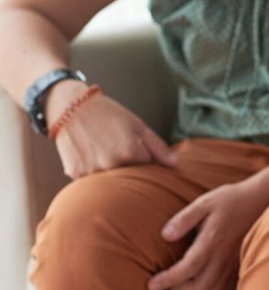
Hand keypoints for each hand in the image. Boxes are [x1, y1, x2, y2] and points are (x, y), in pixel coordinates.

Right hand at [53, 89, 176, 178]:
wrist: (71, 108)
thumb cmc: (109, 115)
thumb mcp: (138, 126)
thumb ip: (158, 148)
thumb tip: (176, 165)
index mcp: (129, 154)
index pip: (149, 170)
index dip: (147, 161)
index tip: (142, 152)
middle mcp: (109, 166)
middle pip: (129, 178)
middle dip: (131, 169)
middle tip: (120, 149)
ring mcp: (90, 172)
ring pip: (110, 181)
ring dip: (112, 172)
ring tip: (105, 150)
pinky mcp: (75, 174)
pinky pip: (92, 180)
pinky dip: (96, 171)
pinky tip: (93, 154)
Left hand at [147, 179, 268, 289]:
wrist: (263, 200)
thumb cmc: (231, 200)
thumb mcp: (205, 202)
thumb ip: (184, 219)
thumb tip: (165, 235)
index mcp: (212, 241)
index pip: (188, 268)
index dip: (168, 279)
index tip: (152, 284)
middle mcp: (223, 258)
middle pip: (200, 288)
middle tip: (164, 285)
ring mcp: (233, 265)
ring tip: (178, 287)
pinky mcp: (239, 267)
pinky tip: (198, 285)